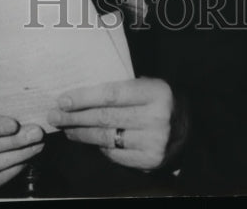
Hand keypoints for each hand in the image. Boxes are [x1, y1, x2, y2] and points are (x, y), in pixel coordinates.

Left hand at [46, 77, 186, 171]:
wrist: (191, 128)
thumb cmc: (162, 101)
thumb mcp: (149, 84)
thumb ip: (123, 88)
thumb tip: (81, 95)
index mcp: (156, 92)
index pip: (112, 94)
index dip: (85, 98)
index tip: (63, 100)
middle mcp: (156, 119)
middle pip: (105, 118)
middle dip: (75, 117)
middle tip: (55, 116)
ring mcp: (153, 143)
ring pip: (106, 138)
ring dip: (82, 134)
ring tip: (66, 128)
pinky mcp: (150, 162)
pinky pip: (115, 155)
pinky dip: (100, 148)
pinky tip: (90, 140)